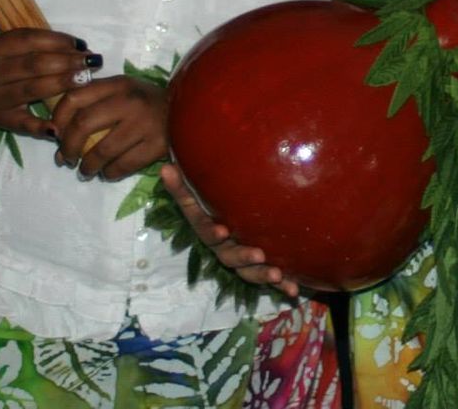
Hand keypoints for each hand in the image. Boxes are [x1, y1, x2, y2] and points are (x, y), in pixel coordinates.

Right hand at [0, 28, 98, 141]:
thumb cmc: (5, 66)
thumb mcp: (14, 50)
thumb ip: (42, 45)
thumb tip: (81, 48)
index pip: (29, 40)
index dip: (59, 41)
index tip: (83, 45)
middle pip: (34, 64)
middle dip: (67, 62)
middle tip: (92, 62)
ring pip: (33, 89)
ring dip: (63, 83)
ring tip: (86, 79)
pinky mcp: (1, 121)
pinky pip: (24, 124)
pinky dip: (42, 127)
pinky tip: (59, 127)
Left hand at [48, 73, 168, 180]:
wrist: (191, 110)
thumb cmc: (147, 102)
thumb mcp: (122, 90)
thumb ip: (92, 100)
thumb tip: (56, 133)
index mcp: (118, 84)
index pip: (74, 97)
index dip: (58, 119)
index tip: (56, 134)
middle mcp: (130, 100)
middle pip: (83, 124)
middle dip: (68, 147)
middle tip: (66, 159)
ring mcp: (145, 124)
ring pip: (101, 151)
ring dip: (87, 166)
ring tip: (85, 171)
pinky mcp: (157, 146)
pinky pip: (122, 166)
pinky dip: (109, 173)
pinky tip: (107, 172)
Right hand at [160, 164, 298, 295]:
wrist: (230, 221)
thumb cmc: (212, 202)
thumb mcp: (196, 195)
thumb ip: (181, 186)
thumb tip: (165, 167)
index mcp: (210, 228)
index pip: (206, 230)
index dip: (212, 232)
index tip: (222, 231)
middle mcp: (224, 247)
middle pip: (229, 257)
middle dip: (243, 257)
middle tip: (258, 254)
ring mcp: (242, 260)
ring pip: (249, 272)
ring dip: (262, 275)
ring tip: (277, 275)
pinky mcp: (261, 267)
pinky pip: (269, 279)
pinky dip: (282, 284)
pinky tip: (293, 290)